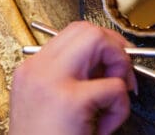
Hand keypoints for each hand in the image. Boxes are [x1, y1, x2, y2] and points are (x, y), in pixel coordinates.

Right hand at [8, 21, 137, 134]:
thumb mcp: (52, 106)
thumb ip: (72, 79)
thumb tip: (110, 63)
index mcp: (31, 71)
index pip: (74, 33)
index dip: (102, 44)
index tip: (113, 67)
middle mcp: (36, 70)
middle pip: (87, 29)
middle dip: (114, 48)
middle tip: (122, 77)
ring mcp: (50, 82)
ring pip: (98, 41)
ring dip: (118, 69)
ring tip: (112, 101)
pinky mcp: (70, 101)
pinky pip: (114, 87)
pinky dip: (120, 106)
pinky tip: (104, 126)